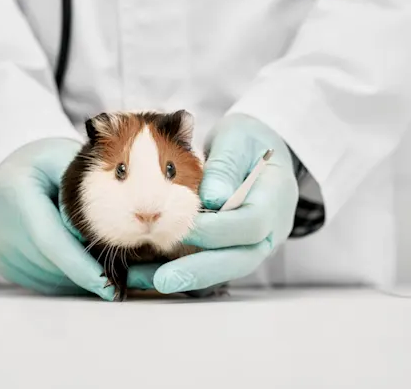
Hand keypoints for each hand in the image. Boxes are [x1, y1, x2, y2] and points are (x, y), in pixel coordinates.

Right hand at [0, 138, 118, 300]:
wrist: (11, 170)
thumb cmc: (48, 163)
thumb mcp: (69, 161)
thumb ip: (87, 192)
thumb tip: (116, 227)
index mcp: (15, 190)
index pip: (50, 239)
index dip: (79, 265)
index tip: (107, 285)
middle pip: (48, 262)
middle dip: (87, 272)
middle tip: (125, 277)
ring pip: (44, 276)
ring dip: (77, 278)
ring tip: (109, 269)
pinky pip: (37, 280)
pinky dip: (64, 279)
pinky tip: (84, 268)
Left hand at [143, 113, 299, 293]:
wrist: (260, 150)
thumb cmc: (248, 141)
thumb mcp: (237, 138)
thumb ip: (226, 165)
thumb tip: (212, 199)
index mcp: (276, 196)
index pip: (252, 223)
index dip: (219, 229)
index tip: (184, 227)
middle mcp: (270, 227)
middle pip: (240, 258)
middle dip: (200, 271)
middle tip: (163, 280)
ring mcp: (254, 241)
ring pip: (224, 268)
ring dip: (185, 276)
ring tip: (144, 279)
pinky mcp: (235, 246)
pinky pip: (212, 263)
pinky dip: (182, 270)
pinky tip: (149, 273)